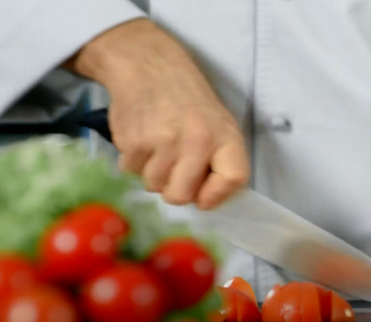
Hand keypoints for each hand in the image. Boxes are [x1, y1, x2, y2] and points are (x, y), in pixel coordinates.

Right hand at [64, 19, 249, 209]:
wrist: (148, 66)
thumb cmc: (189, 101)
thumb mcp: (219, 124)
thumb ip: (220, 160)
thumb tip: (207, 200)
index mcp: (226, 136)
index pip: (233, 180)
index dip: (216, 195)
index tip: (203, 197)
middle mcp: (198, 141)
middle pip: (182, 196)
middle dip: (175, 190)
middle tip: (174, 170)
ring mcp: (163, 143)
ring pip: (154, 186)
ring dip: (153, 174)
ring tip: (157, 148)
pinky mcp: (133, 142)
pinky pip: (131, 172)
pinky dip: (134, 161)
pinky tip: (141, 138)